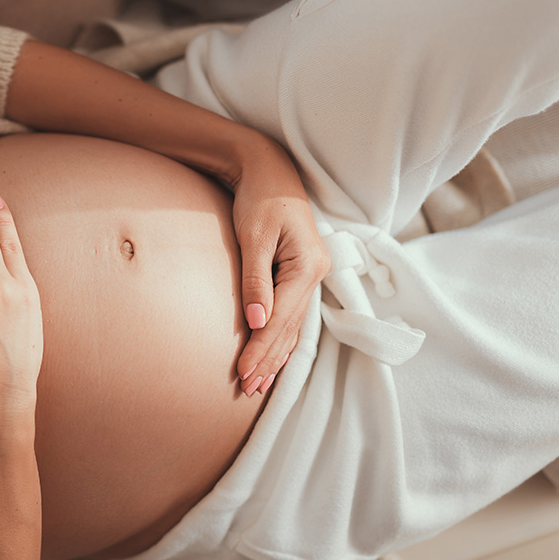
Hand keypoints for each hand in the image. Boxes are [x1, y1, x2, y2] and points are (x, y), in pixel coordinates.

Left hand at [230, 137, 329, 395]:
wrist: (269, 170)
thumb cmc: (259, 199)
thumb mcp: (254, 237)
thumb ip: (255, 280)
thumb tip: (255, 321)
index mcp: (308, 266)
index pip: (281, 319)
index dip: (260, 348)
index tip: (241, 373)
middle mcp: (317, 274)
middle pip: (290, 328)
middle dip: (268, 360)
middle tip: (246, 389)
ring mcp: (312, 275)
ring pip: (294, 326)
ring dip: (276, 356)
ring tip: (258, 384)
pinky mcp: (302, 275)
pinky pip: (293, 315)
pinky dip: (283, 339)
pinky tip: (276, 358)